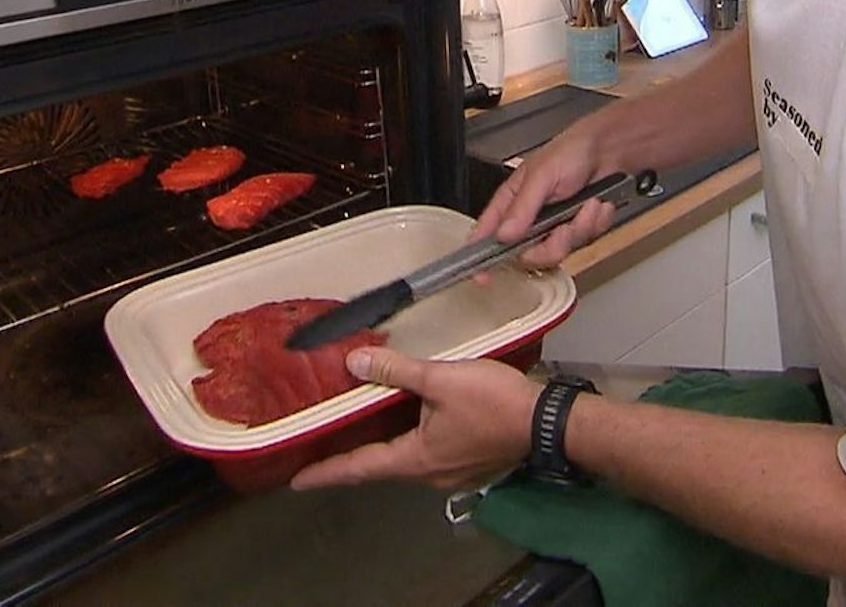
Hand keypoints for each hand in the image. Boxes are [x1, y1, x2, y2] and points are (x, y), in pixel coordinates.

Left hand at [287, 347, 540, 491]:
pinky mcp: (469, 462)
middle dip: (351, 460)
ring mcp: (451, 472)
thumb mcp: (441, 379)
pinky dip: (407, 441)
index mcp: (416, 459)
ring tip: (358, 432)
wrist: (548, 421)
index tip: (298, 482)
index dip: (327, 474)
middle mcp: (429, 474)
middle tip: (322, 451)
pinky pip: (427, 454)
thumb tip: (355, 362)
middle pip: (380, 467)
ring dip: (381, 449)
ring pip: (405, 460)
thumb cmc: (493, 402)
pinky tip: (406, 422)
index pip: (360, 469)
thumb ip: (397, 371)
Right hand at [473, 123, 619, 267]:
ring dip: (579, 228)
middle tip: (564, 228)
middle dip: (552, 245)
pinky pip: (583, 243)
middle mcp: (529, 219)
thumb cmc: (570, 152)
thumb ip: (522, 208)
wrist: (609, 150)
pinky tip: (597, 205)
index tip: (482, 277)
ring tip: (588, 205)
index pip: (488, 233)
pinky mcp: (576, 231)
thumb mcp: (541, 175)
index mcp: (511, 202)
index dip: (482, 258)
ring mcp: (553, 228)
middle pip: (528, 254)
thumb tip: (504, 234)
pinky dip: (595, 223)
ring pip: (559, 251)